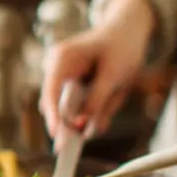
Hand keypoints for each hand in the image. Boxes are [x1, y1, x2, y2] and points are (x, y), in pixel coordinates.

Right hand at [40, 0, 154, 138]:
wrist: (126, 30)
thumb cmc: (121, 47)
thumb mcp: (115, 75)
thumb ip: (97, 102)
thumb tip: (82, 128)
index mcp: (62, 58)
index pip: (51, 92)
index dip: (53, 116)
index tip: (57, 136)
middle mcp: (55, 66)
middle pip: (55, 104)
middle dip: (69, 123)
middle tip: (73, 146)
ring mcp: (60, 75)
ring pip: (67, 107)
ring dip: (88, 111)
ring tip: (112, 93)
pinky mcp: (69, 84)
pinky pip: (75, 104)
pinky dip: (91, 108)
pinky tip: (110, 92)